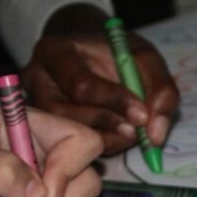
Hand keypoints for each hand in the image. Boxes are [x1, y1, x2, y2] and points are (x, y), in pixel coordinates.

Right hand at [21, 4, 179, 155]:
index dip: (114, 102)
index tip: (143, 114)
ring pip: (66, 134)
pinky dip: (99, 145)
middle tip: (137, 130)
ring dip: (105, 140)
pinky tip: (116, 135)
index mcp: (55, 51)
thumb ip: (161, 90)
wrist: (88, 52)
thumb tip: (156, 136)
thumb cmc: (115, 52)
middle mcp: (36, 79)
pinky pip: (68, 145)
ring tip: (130, 132)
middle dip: (108, 125)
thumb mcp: (146, 58)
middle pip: (67, 114)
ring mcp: (35, 106)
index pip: (81, 85)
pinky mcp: (42, 127)